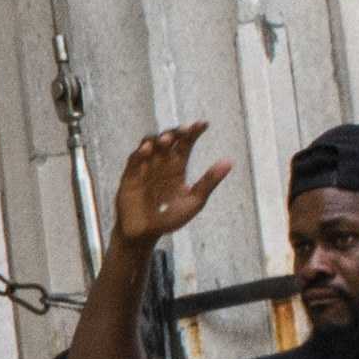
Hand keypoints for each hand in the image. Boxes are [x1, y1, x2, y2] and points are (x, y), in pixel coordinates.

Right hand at [110, 122, 230, 251]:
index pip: (186, 142)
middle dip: (175, 132)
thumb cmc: (169, 218)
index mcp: (177, 165)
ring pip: (149, 144)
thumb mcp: (194, 201)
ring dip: (157, 139)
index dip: (194, 131)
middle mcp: (161, 163)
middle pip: (168, 139)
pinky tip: (147, 149)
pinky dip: (139, 153)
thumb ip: (209, 182)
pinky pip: (134, 160)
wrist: (144, 234)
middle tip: (183, 131)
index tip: (203, 124)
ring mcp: (144, 168)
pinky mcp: (129, 177)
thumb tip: (228, 162)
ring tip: (166, 140)